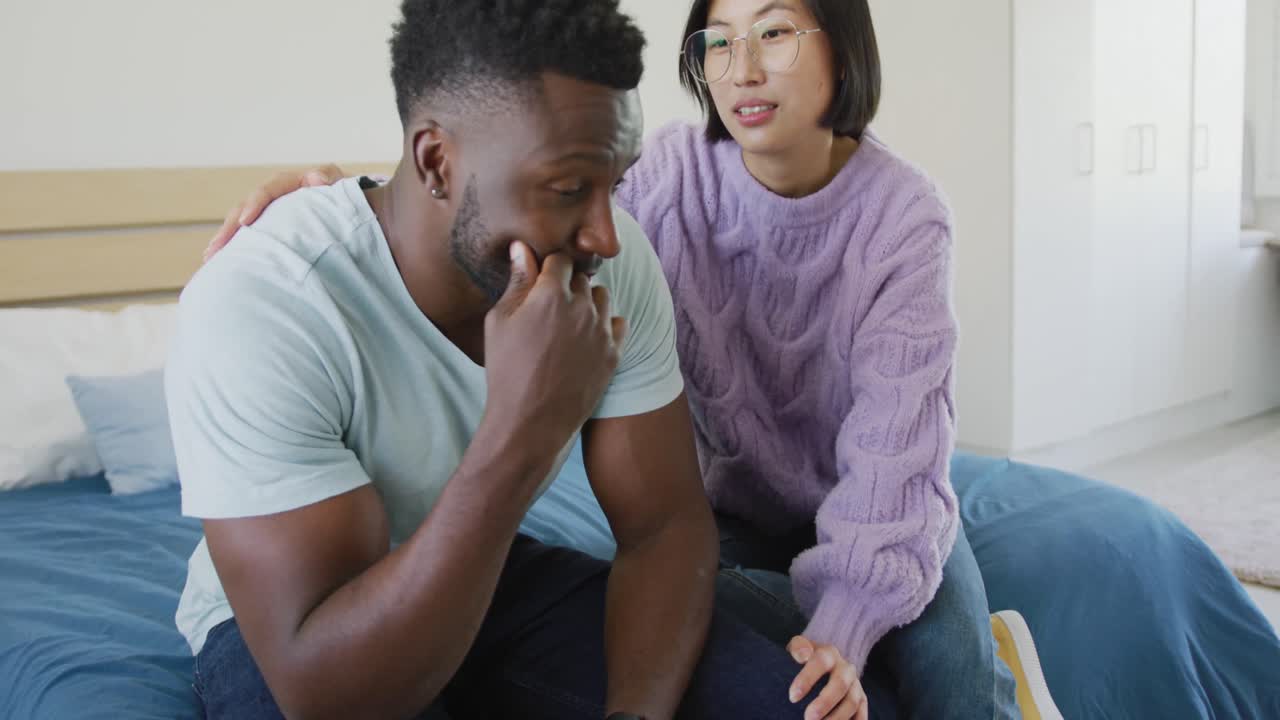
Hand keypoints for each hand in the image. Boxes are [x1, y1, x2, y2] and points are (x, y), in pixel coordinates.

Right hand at [203, 164, 345, 261]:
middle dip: (230, 228)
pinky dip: (236, 247)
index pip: (268, 191)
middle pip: (247, 208)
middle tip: (215, 249)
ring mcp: (272, 212)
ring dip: (226, 239)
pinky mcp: (272, 227)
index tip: (246, 221)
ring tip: (211, 258)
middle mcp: (278, 196)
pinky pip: (250, 236)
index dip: (255, 204)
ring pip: (243, 223)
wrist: (358, 210)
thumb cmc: (352, 200)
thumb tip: (314, 178)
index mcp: (294, 183)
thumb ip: (331, 181)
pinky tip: (221, 263)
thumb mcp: (345, 189)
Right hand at [482, 242, 626, 463]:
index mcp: (552, 293)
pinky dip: (604, 326)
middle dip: (566, 285)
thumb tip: (522, 248)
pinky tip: (585, 339)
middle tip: (549, 307)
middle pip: (581, 277)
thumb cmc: (506, 370)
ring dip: (587, 303)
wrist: (531, 421)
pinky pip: (617, 323)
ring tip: (567, 324)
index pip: (559, 259)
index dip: (548, 267)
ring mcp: (602, 330)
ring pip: (602, 298)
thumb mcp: (500, 322)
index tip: (539, 280)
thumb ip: (516, 281)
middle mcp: (583, 307)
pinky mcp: (614, 353)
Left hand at [787, 636, 867, 719]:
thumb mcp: (798, 647)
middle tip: (808, 718)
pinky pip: (861, 714)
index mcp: (829, 654)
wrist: (826, 662)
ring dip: (837, 718)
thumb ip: (798, 647)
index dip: (807, 679)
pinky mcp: (862, 700)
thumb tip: (803, 655)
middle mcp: (846, 669)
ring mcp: (856, 685)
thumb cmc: (805, 657)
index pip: (820, 662)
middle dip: (825, 702)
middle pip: (840, 685)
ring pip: (852, 702)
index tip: (792, 697)